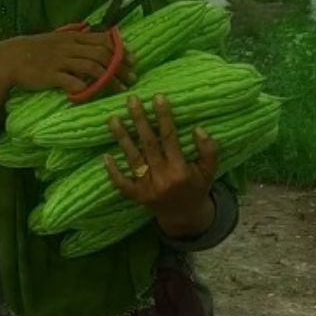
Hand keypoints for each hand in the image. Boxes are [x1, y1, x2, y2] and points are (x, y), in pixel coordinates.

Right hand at [0, 29, 136, 95]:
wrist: (10, 58)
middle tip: (131, 78)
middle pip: (102, 55)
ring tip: (120, 89)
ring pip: (91, 68)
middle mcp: (69, 47)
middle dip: (120, 67)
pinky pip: (71, 81)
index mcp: (73, 37)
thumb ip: (76, 40)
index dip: (121, 51)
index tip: (132, 61)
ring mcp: (60, 61)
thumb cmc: (35, 50)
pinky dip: (83, 87)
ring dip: (109, 79)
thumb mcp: (57, 39)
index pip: (103, 40)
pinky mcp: (50, 75)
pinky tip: (91, 93)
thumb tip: (97, 42)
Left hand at [102, 93, 219, 237]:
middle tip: (131, 100)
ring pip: (132, 159)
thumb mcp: (210, 170)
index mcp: (180, 170)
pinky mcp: (136, 197)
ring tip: (113, 119)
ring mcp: (147, 188)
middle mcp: (162, 178)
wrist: (185, 217)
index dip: (163, 117)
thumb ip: (209, 150)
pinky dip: (113, 171)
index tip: (157, 98)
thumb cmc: (197, 188)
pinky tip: (105, 156)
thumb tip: (198, 129)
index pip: (169, 138)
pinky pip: (122, 183)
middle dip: (139, 120)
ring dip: (122, 138)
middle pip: (148, 144)